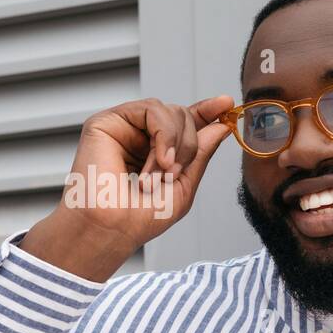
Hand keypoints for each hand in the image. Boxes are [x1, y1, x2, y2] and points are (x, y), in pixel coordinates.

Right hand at [20, 95, 235, 281]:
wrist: (112, 229)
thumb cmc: (139, 219)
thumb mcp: (183, 186)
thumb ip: (200, 154)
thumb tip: (220, 126)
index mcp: (152, 152)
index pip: (181, 125)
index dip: (205, 112)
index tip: (227, 103)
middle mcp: (135, 137)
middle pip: (180, 115)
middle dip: (189, 144)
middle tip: (175, 172)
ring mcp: (121, 128)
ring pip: (168, 110)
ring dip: (176, 143)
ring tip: (162, 172)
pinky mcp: (106, 122)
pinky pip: (151, 109)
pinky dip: (164, 133)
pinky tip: (159, 159)